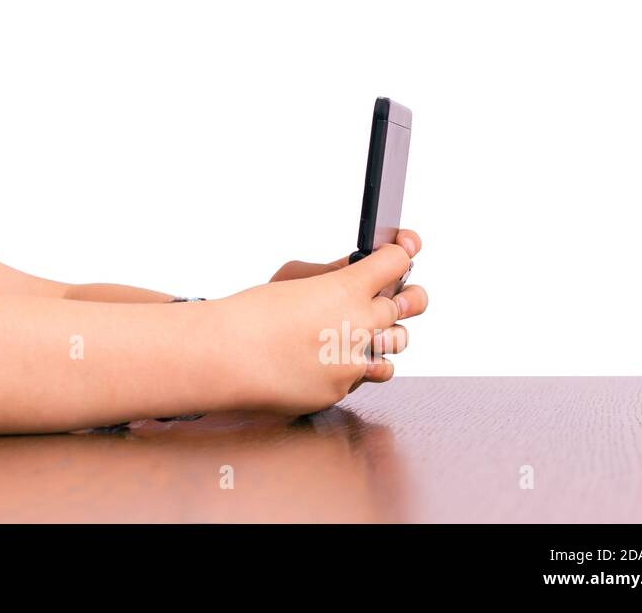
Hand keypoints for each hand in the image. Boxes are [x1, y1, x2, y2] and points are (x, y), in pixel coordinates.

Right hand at [268, 229, 422, 392]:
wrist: (228, 358)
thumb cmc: (254, 313)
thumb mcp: (294, 275)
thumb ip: (334, 272)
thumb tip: (361, 269)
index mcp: (347, 288)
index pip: (397, 261)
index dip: (401, 253)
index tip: (400, 254)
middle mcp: (360, 324)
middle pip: (413, 301)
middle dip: (407, 293)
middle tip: (394, 293)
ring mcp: (355, 360)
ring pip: (398, 342)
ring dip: (386, 333)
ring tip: (364, 329)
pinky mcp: (344, 389)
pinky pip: (366, 374)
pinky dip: (354, 364)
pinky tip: (333, 357)